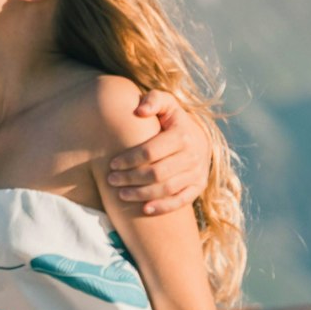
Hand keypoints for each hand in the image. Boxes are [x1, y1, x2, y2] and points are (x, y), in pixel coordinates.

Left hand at [107, 89, 210, 213]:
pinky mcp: (199, 186)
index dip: (129, 159)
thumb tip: (139, 110)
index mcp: (182, 135)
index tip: (112, 164)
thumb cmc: (172, 119)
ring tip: (121, 195)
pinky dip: (163, 207)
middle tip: (111, 180)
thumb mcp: (166, 103)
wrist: (198, 136)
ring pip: (167, 189)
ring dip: (142, 194)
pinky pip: (181, 201)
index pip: (150, 151)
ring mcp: (197, 172)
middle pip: (157, 173)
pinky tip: (144, 209)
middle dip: (131, 178)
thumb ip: (153, 100)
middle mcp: (192, 155)